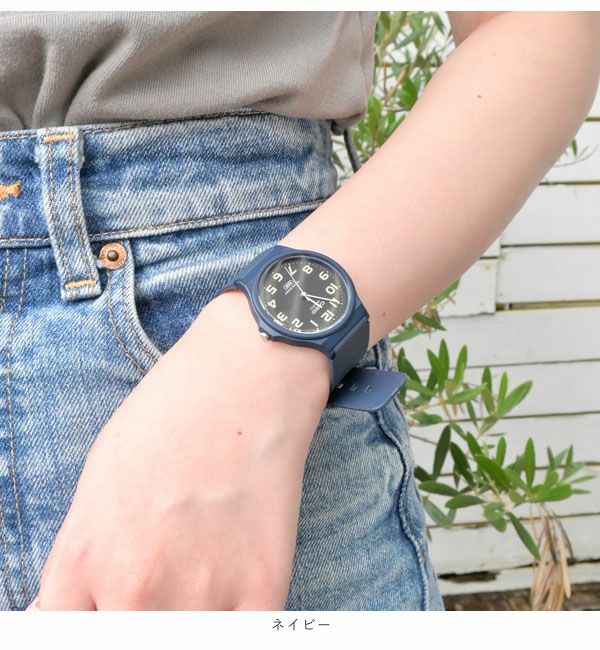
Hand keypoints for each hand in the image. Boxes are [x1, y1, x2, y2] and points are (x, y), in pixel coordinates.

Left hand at [33, 289, 329, 609]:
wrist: (247, 376)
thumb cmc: (172, 413)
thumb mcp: (100, 477)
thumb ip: (86, 554)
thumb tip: (76, 607)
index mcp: (85, 559)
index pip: (65, 636)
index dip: (92, 620)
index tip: (111, 604)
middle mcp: (134, 588)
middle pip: (125, 640)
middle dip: (137, 613)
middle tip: (165, 574)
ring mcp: (202, 593)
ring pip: (186, 641)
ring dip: (192, 614)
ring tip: (204, 567)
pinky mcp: (263, 588)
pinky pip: (242, 636)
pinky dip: (236, 619)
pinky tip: (237, 582)